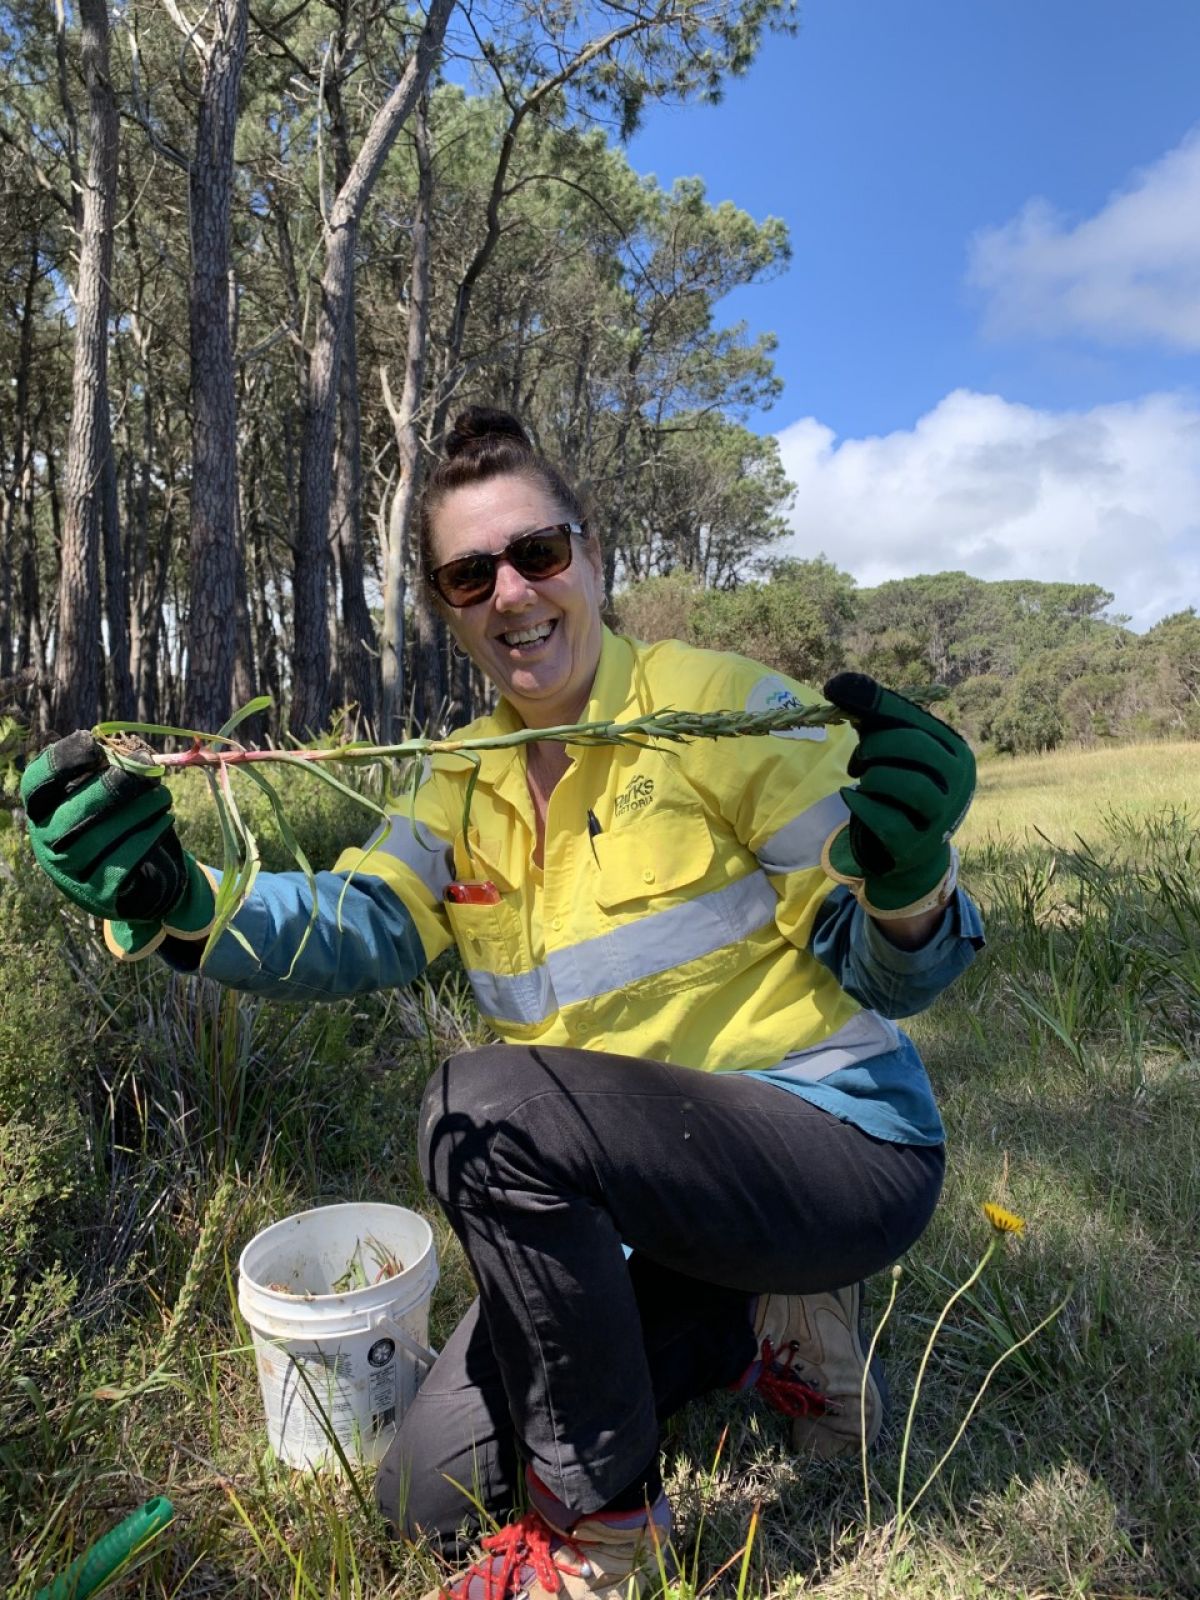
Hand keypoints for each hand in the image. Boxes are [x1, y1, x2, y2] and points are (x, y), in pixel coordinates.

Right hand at [20, 731, 213, 958]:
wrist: (141, 880)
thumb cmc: (121, 825)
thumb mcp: (112, 798)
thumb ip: (116, 774)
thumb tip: (138, 758)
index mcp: (43, 812)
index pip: (36, 784)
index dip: (61, 761)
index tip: (93, 744)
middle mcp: (47, 844)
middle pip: (68, 813)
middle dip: (109, 787)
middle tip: (143, 770)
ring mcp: (70, 873)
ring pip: (97, 839)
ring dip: (136, 811)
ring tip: (162, 796)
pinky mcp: (100, 894)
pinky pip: (122, 865)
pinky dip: (147, 838)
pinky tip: (164, 820)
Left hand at [820, 673, 974, 917]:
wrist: (910, 851)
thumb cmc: (898, 792)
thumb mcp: (891, 752)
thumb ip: (872, 718)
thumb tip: (838, 684)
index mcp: (955, 751)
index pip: (915, 718)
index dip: (876, 704)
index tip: (836, 691)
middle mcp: (958, 782)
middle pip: (913, 747)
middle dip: (875, 747)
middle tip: (859, 758)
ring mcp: (942, 816)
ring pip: (902, 782)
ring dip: (871, 777)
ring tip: (864, 781)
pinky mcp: (917, 844)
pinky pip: (884, 818)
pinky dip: (861, 804)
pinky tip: (853, 798)